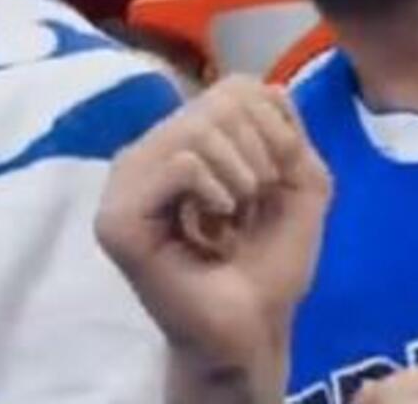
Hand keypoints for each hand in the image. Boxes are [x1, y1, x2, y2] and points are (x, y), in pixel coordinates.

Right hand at [96, 76, 332, 381]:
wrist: (253, 329)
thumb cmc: (270, 263)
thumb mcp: (300, 183)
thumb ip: (289, 130)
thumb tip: (266, 90)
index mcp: (182, 138)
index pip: (234, 87)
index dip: (273, 125)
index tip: (275, 177)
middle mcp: (148, 151)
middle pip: (219, 102)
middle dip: (261, 151)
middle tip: (255, 201)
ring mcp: (125, 183)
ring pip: (197, 128)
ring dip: (242, 175)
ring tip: (236, 216)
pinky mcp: (118, 218)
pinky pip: (181, 163)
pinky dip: (215, 189)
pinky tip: (216, 223)